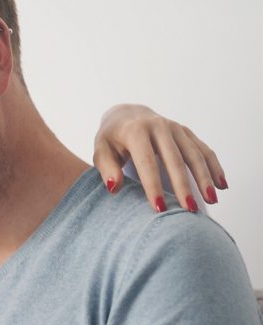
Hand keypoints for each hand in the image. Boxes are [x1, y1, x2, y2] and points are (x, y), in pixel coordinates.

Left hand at [93, 103, 225, 212]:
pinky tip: (222, 185)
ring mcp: (176, 128)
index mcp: (136, 131)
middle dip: (183, 186)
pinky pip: (204, 150)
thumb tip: (114, 188)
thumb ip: (106, 169)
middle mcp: (159, 126)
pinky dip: (214, 167)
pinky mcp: (187, 132)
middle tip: (189, 209)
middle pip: (175, 160)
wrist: (126, 115)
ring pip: (194, 154)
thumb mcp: (101, 151)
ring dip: (204, 177)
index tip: (159, 209)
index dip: (153, 186)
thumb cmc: (111, 139)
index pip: (146, 162)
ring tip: (212, 200)